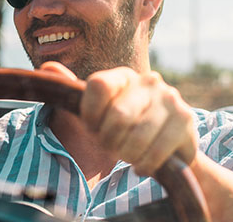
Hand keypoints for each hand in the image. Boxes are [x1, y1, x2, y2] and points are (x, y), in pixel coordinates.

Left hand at [40, 61, 196, 176]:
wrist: (168, 149)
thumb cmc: (124, 129)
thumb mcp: (96, 112)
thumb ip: (73, 91)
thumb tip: (46, 67)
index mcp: (123, 76)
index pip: (98, 85)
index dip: (90, 113)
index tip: (91, 127)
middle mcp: (148, 82)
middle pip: (117, 114)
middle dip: (108, 139)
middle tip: (110, 147)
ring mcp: (170, 99)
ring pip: (138, 135)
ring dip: (127, 154)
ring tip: (127, 156)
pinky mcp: (186, 121)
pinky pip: (157, 150)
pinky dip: (145, 164)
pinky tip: (142, 165)